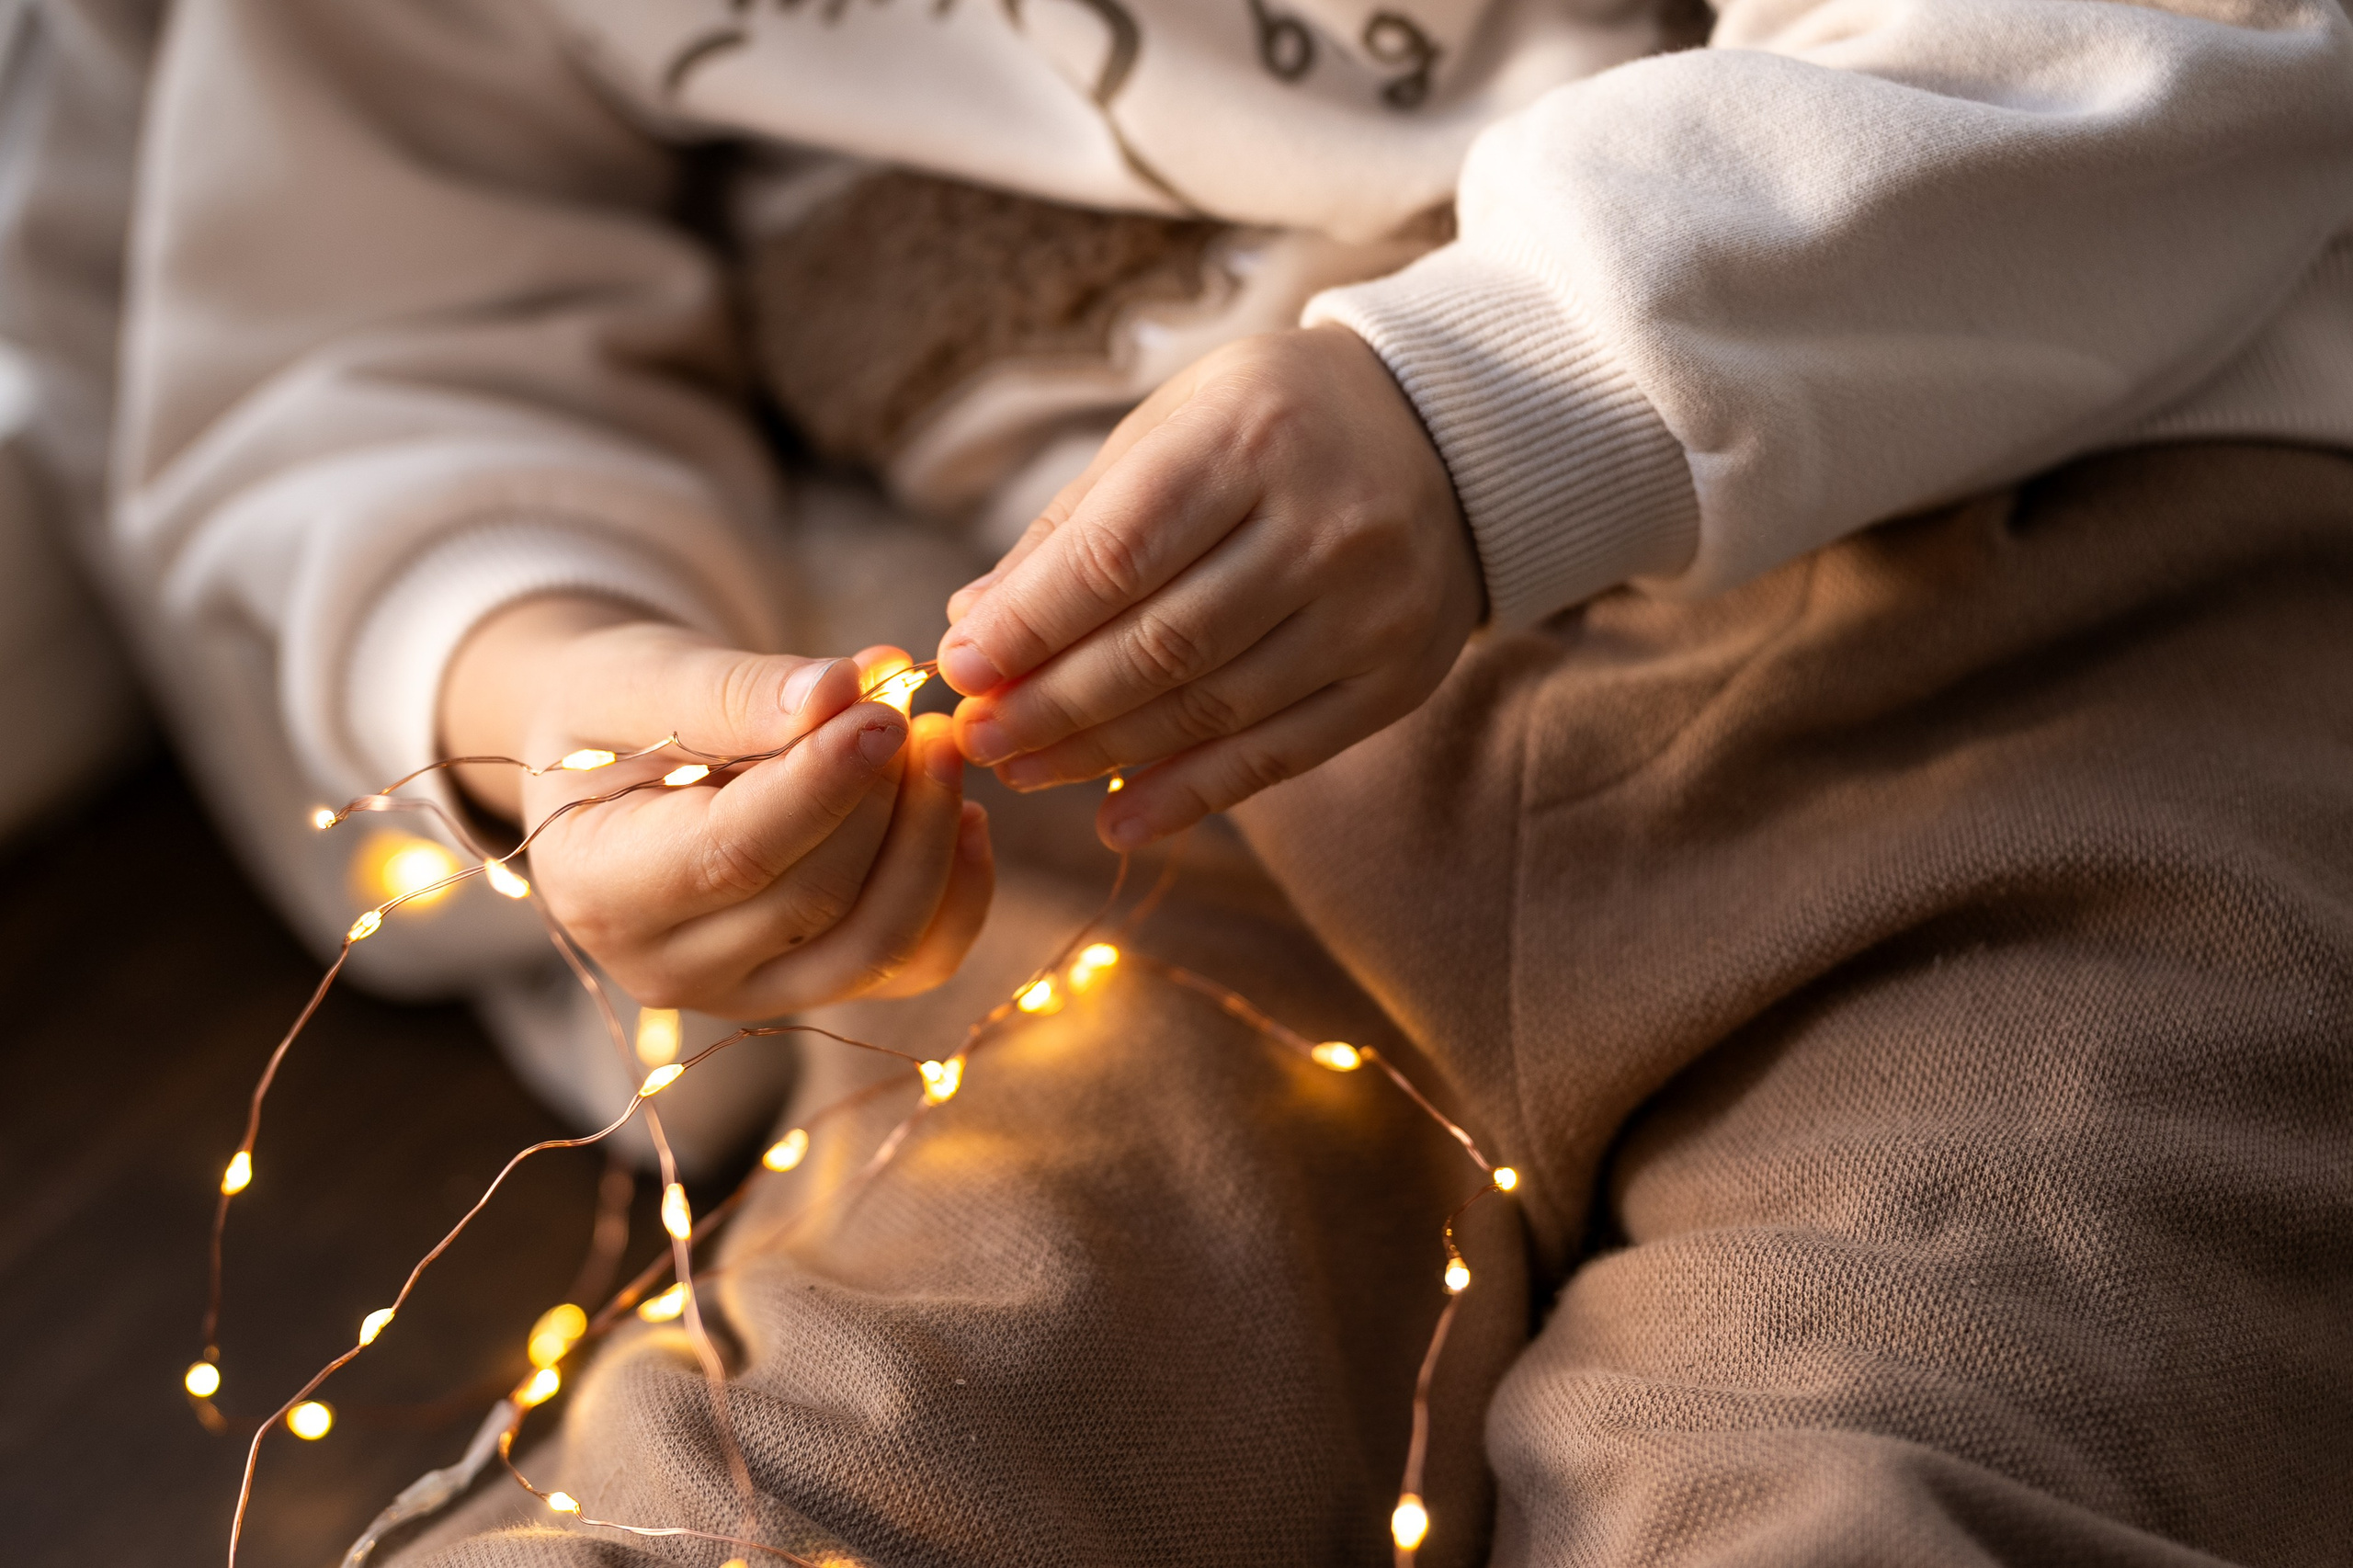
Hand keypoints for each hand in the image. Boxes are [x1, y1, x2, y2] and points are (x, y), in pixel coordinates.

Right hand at [442, 597, 992, 1018]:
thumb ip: (735, 691)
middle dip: (885, 801)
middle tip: (917, 709)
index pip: (733, 855)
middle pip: (815, 902)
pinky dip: (957, 893)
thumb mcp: (644, 678)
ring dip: (930, 841)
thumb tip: (840, 691)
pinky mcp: (813, 990)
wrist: (618, 756)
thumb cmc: (616, 707)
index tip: (885, 713)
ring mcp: (745, 993)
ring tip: (941, 746)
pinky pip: (913, 965)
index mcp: (596, 889)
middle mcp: (666, 967)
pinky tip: (965, 814)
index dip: (821, 785)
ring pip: (875, 945)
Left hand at [935, 325, 1480, 849]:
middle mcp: (1325, 526)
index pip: (1120, 553)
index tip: (959, 666)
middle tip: (977, 736)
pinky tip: (1117, 820)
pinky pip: (1279, 756)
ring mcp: (1370, 610)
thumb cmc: (1273, 425)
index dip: (1032, 622)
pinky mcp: (1396, 678)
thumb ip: (1077, 525)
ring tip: (1022, 770)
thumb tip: (973, 621)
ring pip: (1213, 707)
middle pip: (1163, 644)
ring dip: (1103, 752)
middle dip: (1053, 701)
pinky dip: (1191, 796)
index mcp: (1253, 438)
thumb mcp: (1175, 427)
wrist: (1447, 434)